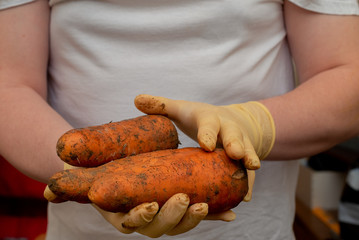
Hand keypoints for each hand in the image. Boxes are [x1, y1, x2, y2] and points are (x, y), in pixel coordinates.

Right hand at [44, 164, 234, 237]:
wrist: (120, 165)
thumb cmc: (105, 171)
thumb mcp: (92, 175)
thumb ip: (73, 182)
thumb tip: (46, 189)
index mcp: (125, 215)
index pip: (134, 224)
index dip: (142, 218)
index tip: (149, 206)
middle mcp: (147, 218)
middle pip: (161, 227)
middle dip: (174, 217)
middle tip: (185, 199)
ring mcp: (166, 213)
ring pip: (181, 223)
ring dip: (195, 217)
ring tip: (206, 204)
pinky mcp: (181, 204)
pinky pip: (199, 213)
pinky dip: (215, 214)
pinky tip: (231, 212)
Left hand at [134, 94, 275, 199]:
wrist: (230, 119)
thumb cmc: (199, 117)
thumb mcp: (182, 109)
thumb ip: (161, 106)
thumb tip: (136, 99)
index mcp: (210, 118)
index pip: (209, 124)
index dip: (207, 133)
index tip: (205, 144)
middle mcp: (228, 129)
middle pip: (235, 136)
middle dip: (236, 144)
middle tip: (237, 154)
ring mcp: (240, 144)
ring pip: (247, 153)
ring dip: (248, 167)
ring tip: (247, 184)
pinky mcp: (244, 158)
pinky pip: (248, 172)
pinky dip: (248, 185)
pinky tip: (244, 198)